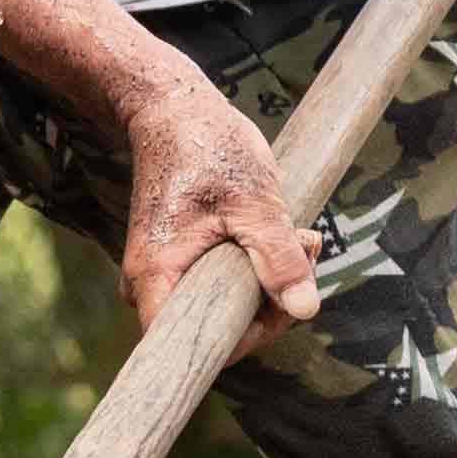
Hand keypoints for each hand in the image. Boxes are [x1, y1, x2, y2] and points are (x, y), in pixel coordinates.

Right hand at [117, 51, 323, 346]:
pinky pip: (222, 285)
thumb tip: (305, 309)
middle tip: (305, 250)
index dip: (245, 340)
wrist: (174, 109)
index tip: (281, 303)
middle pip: (217, 330)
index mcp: (156, 278)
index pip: (194, 348)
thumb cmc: (205, 147)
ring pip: (225, 306)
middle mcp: (151, 286)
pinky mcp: (182, 263)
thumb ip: (278, 258)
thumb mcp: (253, 202)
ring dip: (269, 279)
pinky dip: (257, 266)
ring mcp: (166, 275)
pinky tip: (282, 233)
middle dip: (270, 301)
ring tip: (300, 235)